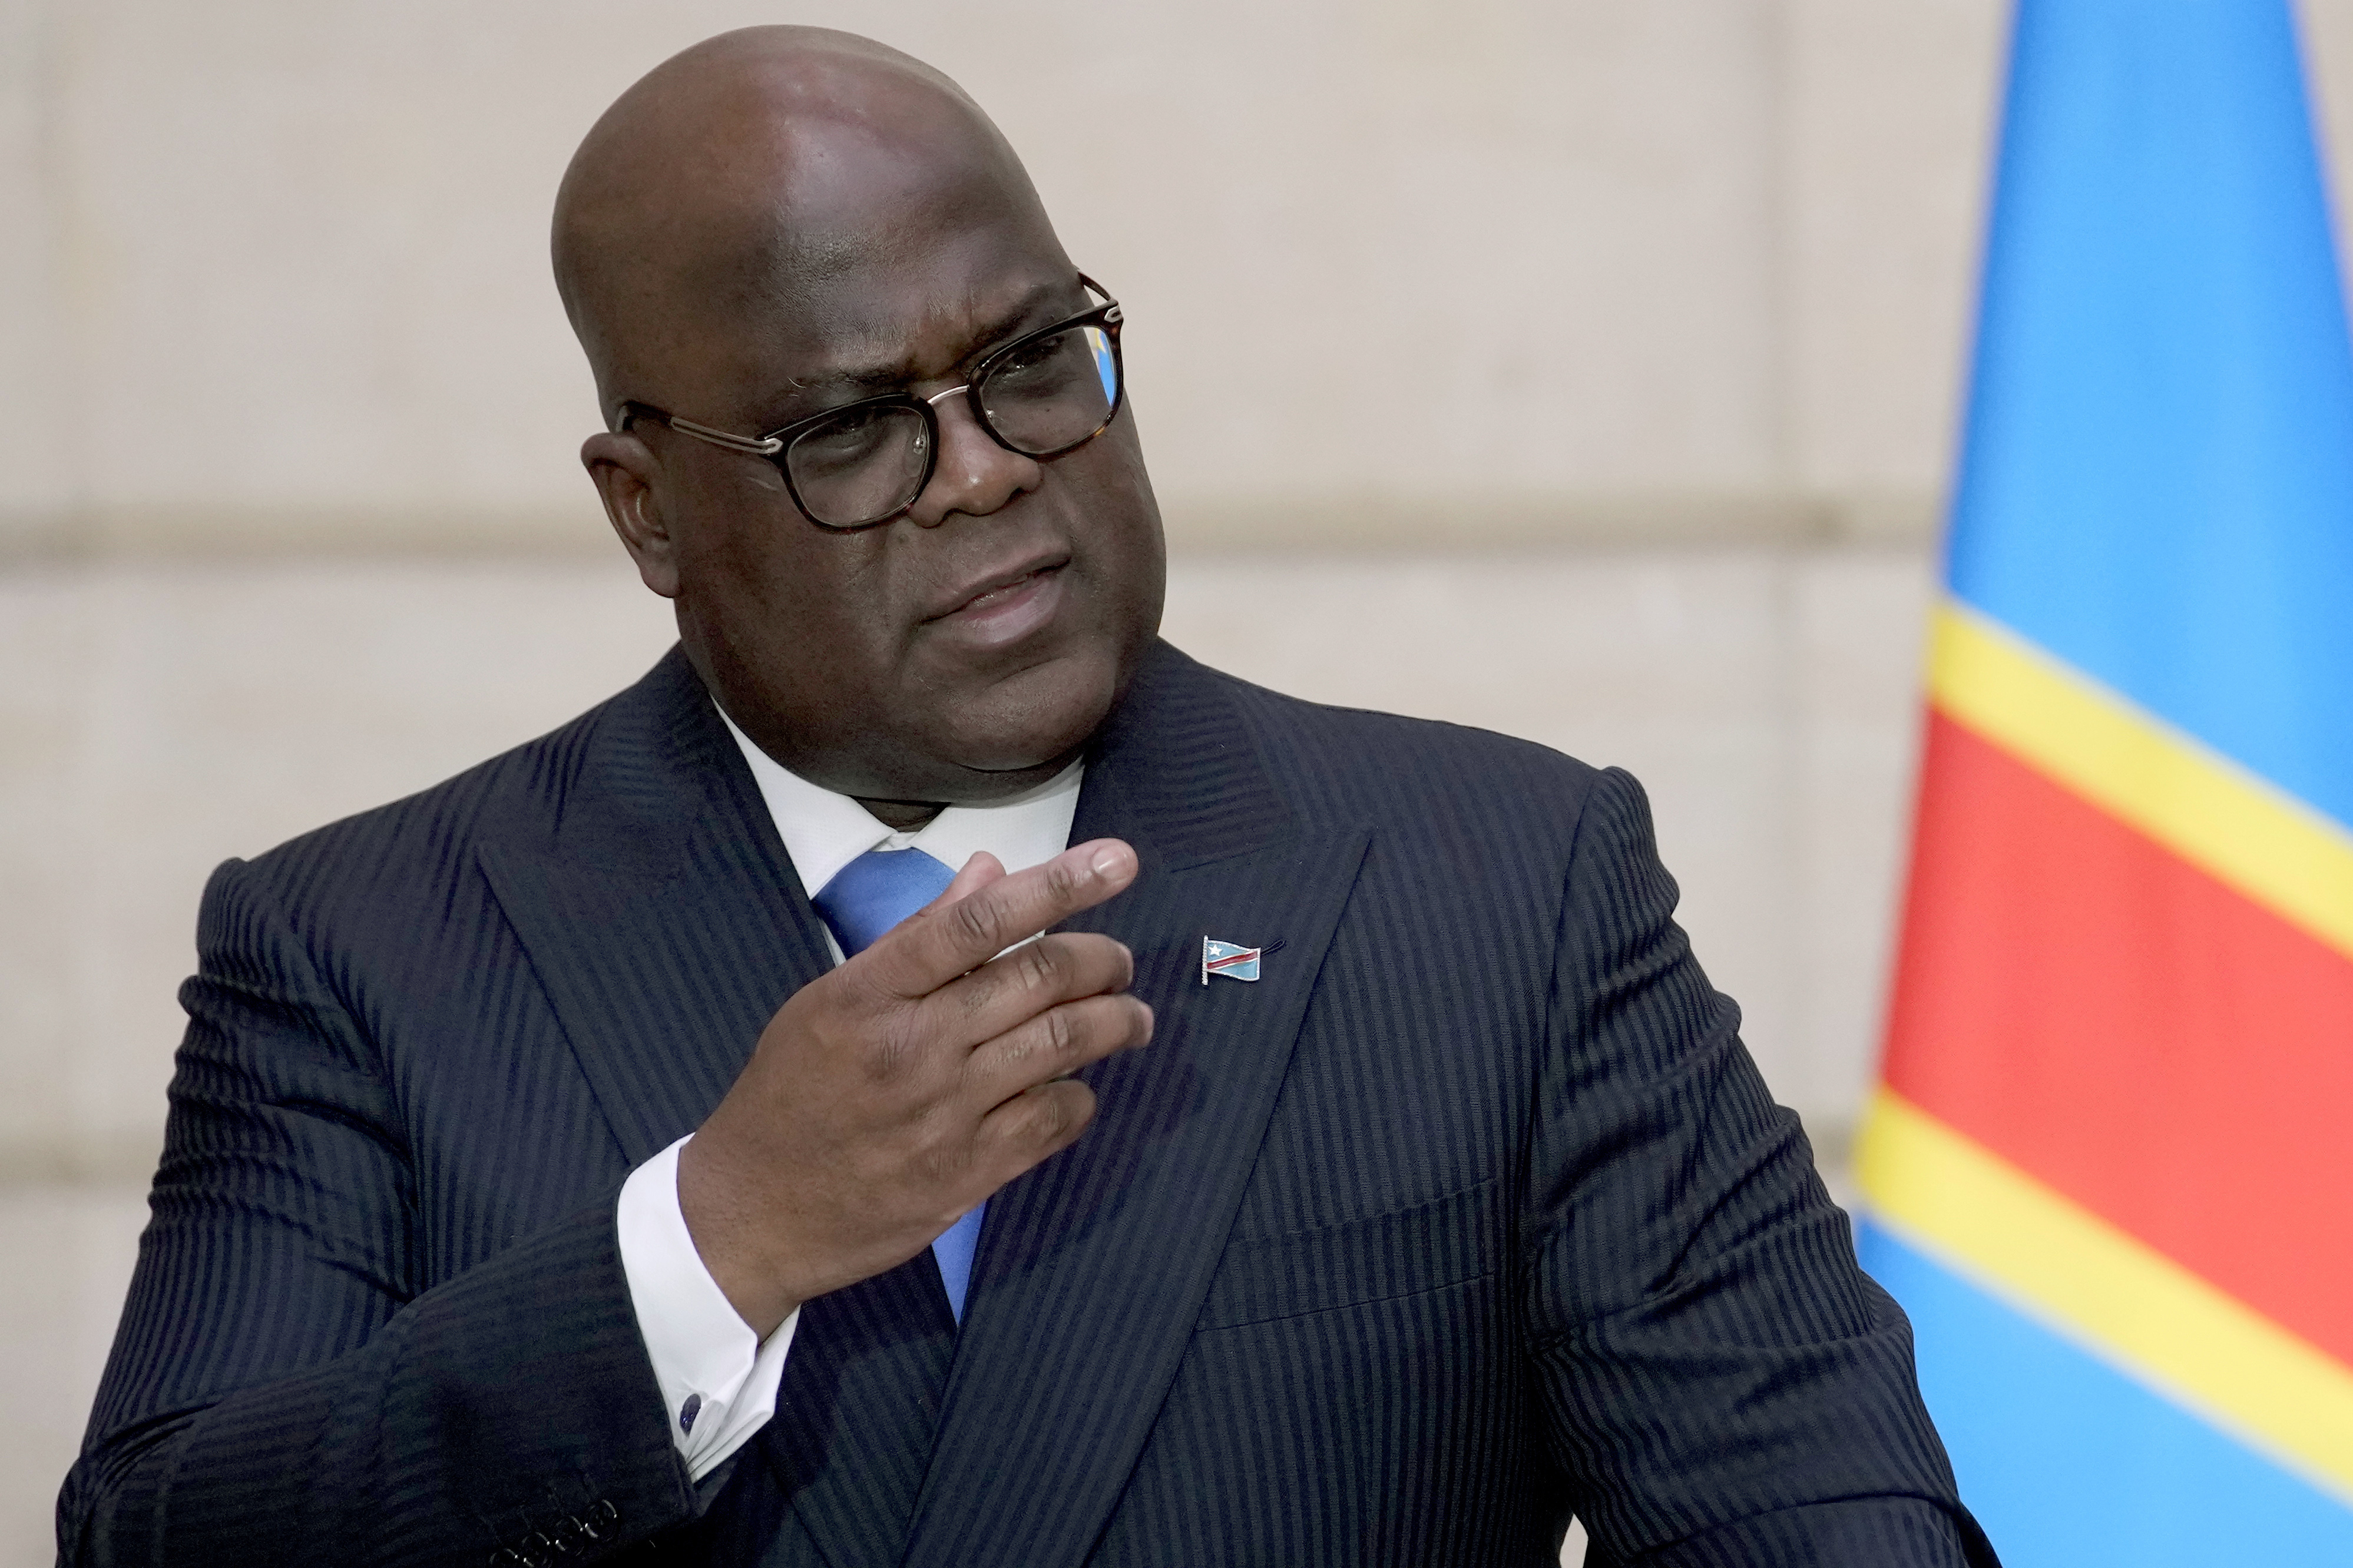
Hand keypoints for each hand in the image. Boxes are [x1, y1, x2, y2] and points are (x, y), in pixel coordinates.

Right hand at [676, 838, 1149, 1335]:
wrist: (752, 1212)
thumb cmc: (789, 1094)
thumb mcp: (831, 1000)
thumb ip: (917, 935)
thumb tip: (991, 871)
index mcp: (870, 993)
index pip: (980, 921)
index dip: (1059, 883)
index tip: (1118, 860)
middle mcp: (913, 1046)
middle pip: (1039, 978)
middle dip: (1102, 958)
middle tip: (1120, 960)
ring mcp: (945, 1113)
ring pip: (1063, 1045)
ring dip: (1117, 1021)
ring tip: (1133, 1016)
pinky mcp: (967, 1174)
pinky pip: (1055, 1120)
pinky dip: (1082, 1093)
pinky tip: (1080, 1084)